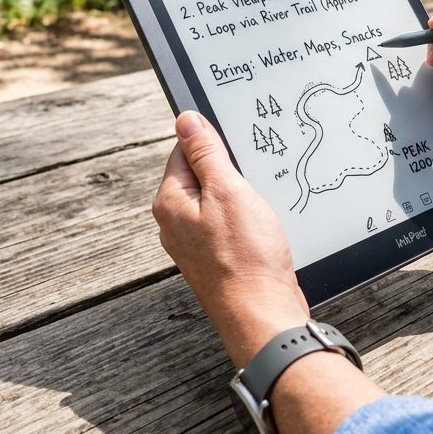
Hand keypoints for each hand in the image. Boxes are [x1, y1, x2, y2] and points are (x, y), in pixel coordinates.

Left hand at [153, 112, 308, 367]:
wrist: (262, 314)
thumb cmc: (246, 258)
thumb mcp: (227, 190)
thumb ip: (205, 153)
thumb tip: (185, 119)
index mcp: (170, 202)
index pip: (184, 151)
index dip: (214, 144)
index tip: (238, 150)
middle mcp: (174, 223)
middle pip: (200, 175)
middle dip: (229, 173)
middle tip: (252, 182)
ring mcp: (193, 243)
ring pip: (217, 201)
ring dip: (240, 198)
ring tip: (258, 212)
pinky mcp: (214, 258)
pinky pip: (227, 224)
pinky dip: (245, 220)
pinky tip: (261, 230)